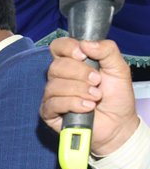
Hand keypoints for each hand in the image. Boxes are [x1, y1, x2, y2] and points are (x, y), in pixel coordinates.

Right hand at [40, 37, 139, 156]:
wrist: (118, 124)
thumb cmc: (117, 97)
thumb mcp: (119, 68)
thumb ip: (107, 50)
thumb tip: (85, 44)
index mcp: (74, 63)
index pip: (58, 47)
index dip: (67, 48)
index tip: (83, 55)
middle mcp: (60, 77)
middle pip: (56, 66)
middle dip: (79, 73)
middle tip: (97, 81)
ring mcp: (53, 95)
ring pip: (55, 85)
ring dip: (79, 91)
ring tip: (95, 97)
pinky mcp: (49, 112)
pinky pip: (54, 103)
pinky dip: (73, 104)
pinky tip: (87, 108)